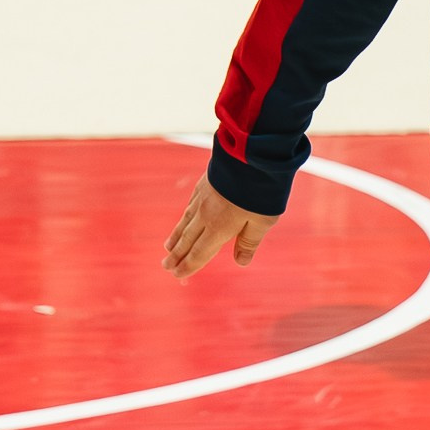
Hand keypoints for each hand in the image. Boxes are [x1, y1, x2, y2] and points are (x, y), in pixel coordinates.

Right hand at [163, 176, 277, 281]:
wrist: (250, 155)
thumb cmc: (261, 191)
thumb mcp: (263, 221)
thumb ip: (249, 242)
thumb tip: (240, 262)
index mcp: (218, 228)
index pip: (199, 253)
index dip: (188, 266)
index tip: (178, 275)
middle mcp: (205, 215)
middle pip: (187, 240)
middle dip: (176, 255)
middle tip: (166, 266)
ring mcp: (202, 198)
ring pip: (184, 222)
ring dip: (175, 237)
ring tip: (168, 248)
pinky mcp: (203, 183)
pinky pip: (189, 206)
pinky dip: (183, 218)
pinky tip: (183, 219)